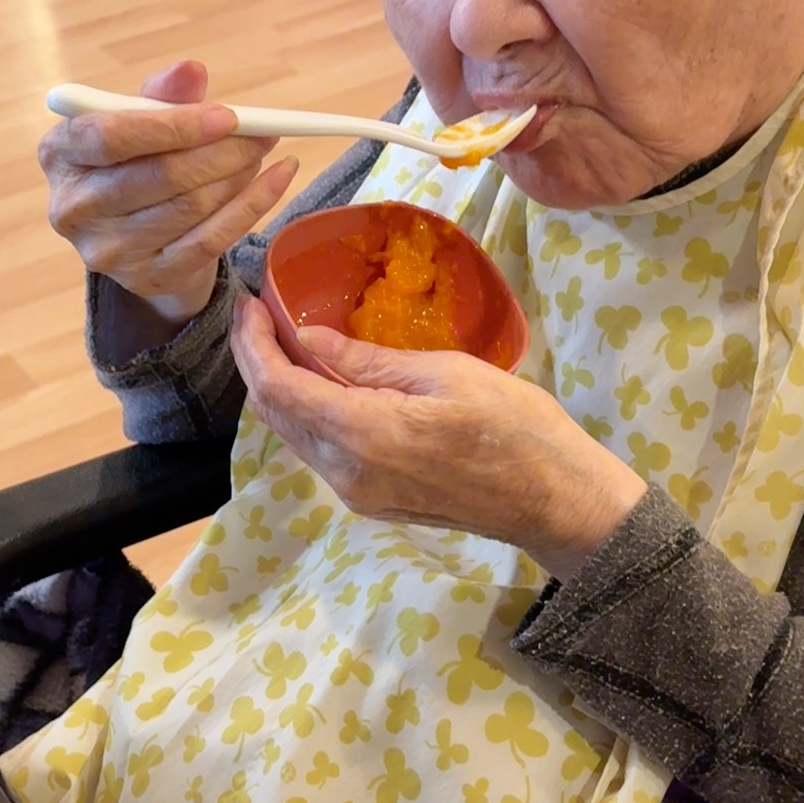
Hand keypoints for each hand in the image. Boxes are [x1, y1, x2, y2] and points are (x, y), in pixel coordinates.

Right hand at [40, 61, 299, 326]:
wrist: (136, 238)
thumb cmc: (133, 162)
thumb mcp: (138, 120)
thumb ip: (161, 95)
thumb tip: (191, 72)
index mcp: (59, 154)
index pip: (111, 136)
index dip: (173, 125)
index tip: (227, 117)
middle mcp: (73, 208)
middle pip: (160, 176)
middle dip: (221, 151)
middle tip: (260, 133)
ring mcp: (109, 251)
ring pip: (190, 207)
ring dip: (238, 175)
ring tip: (260, 152)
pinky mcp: (147, 277)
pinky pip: (212, 239)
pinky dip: (253, 205)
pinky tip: (277, 179)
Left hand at [229, 296, 646, 581]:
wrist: (555, 500)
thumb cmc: (515, 426)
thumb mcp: (444, 373)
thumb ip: (367, 361)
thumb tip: (307, 337)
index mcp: (361, 435)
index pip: (276, 387)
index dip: (252, 344)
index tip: (248, 302)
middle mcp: (344, 473)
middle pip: (274, 413)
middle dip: (256, 360)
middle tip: (260, 312)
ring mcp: (356, 493)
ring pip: (293, 434)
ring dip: (279, 386)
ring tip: (283, 338)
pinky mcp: (370, 500)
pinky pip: (318, 451)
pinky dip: (306, 410)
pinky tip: (319, 378)